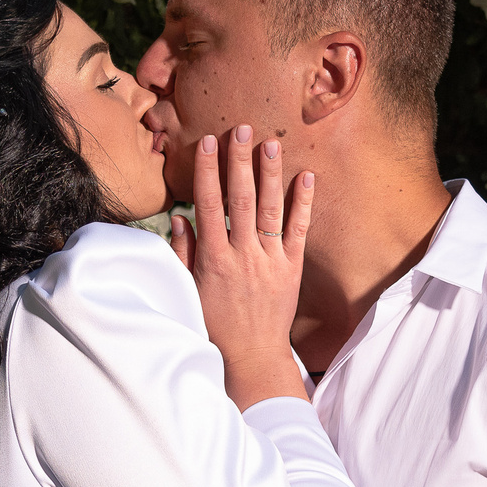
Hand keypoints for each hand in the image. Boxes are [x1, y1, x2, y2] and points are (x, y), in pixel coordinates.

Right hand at [169, 125, 313, 409]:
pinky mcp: (291, 269)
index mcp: (213, 258)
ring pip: (270, 209)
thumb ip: (184, 253)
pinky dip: (303, 203)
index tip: (208, 143)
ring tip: (270, 142)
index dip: (209, 171)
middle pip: (240, 199)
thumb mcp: (188, 291)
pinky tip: (306, 176)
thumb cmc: (214, 325)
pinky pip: (298, 231)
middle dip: (239, 161)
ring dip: (269, 173)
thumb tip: (180, 217)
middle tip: (240, 129)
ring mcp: (270, 261)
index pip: (209, 204)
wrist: (250, 357)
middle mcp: (243, 255)